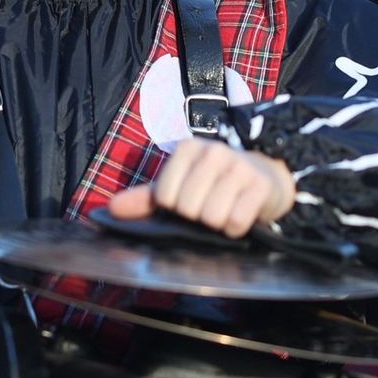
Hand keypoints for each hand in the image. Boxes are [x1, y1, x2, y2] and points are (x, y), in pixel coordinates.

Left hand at [108, 138, 295, 238]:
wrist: (266, 174)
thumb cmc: (215, 183)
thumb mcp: (180, 185)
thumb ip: (147, 198)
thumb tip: (111, 209)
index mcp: (187, 149)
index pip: (165, 196)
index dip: (175, 208)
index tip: (189, 199)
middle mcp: (213, 151)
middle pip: (188, 208)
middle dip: (197, 217)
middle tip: (210, 206)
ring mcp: (239, 166)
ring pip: (212, 217)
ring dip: (218, 224)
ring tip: (226, 209)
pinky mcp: (260, 185)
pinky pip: (236, 221)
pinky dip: (237, 228)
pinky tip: (241, 215)